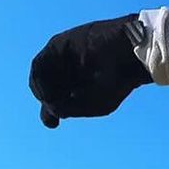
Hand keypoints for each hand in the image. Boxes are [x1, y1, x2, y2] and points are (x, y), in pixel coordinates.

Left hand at [29, 15, 151, 128]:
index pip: (53, 98)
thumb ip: (68, 108)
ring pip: (39, 75)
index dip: (49, 112)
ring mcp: (62, 55)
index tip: (53, 124)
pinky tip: (54, 87)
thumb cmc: (118, 80)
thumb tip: (48, 107)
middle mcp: (68, 67)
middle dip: (47, 99)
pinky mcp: (59, 44)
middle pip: (44, 87)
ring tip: (56, 96)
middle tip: (60, 104)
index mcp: (77, 81)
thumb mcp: (93, 104)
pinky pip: (39, 64)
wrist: (129, 53)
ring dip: (43, 90)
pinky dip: (41, 79)